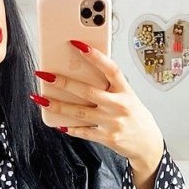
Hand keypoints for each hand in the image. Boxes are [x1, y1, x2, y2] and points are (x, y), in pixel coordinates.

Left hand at [32, 43, 164, 181]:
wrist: (147, 144)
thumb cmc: (135, 116)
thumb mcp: (128, 96)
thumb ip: (110, 86)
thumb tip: (83, 72)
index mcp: (125, 91)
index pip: (110, 69)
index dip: (95, 56)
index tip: (77, 44)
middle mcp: (119, 106)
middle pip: (87, 91)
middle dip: (63, 82)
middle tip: (45, 74)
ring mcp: (112, 123)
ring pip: (79, 113)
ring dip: (57, 106)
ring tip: (40, 98)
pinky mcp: (106, 138)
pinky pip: (83, 132)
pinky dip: (70, 128)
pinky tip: (57, 123)